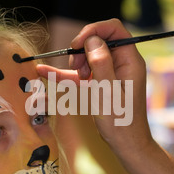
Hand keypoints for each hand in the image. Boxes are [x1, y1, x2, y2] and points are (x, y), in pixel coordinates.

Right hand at [37, 19, 152, 154]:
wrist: (125, 143)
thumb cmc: (121, 121)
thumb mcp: (109, 91)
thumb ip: (102, 63)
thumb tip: (93, 39)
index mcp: (129, 60)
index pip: (114, 29)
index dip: (94, 30)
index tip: (77, 43)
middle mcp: (121, 62)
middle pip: (98, 40)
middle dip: (83, 49)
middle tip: (79, 68)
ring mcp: (110, 72)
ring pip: (88, 55)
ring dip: (77, 62)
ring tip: (79, 78)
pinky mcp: (99, 82)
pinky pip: (81, 73)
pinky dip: (66, 73)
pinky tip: (44, 71)